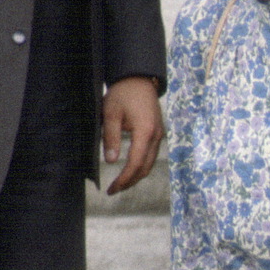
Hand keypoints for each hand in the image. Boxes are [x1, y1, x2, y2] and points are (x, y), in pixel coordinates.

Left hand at [101, 76, 163, 193]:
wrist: (139, 79)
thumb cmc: (123, 93)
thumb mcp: (111, 113)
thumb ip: (111, 137)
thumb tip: (111, 161)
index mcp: (145, 131)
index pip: (136, 163)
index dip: (124, 178)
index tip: (112, 188)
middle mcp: (156, 136)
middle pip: (146, 168)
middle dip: (130, 181)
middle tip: (114, 190)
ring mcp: (159, 135)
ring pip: (150, 163)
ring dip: (136, 176)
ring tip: (121, 183)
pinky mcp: (158, 133)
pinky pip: (151, 155)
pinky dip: (141, 166)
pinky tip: (130, 169)